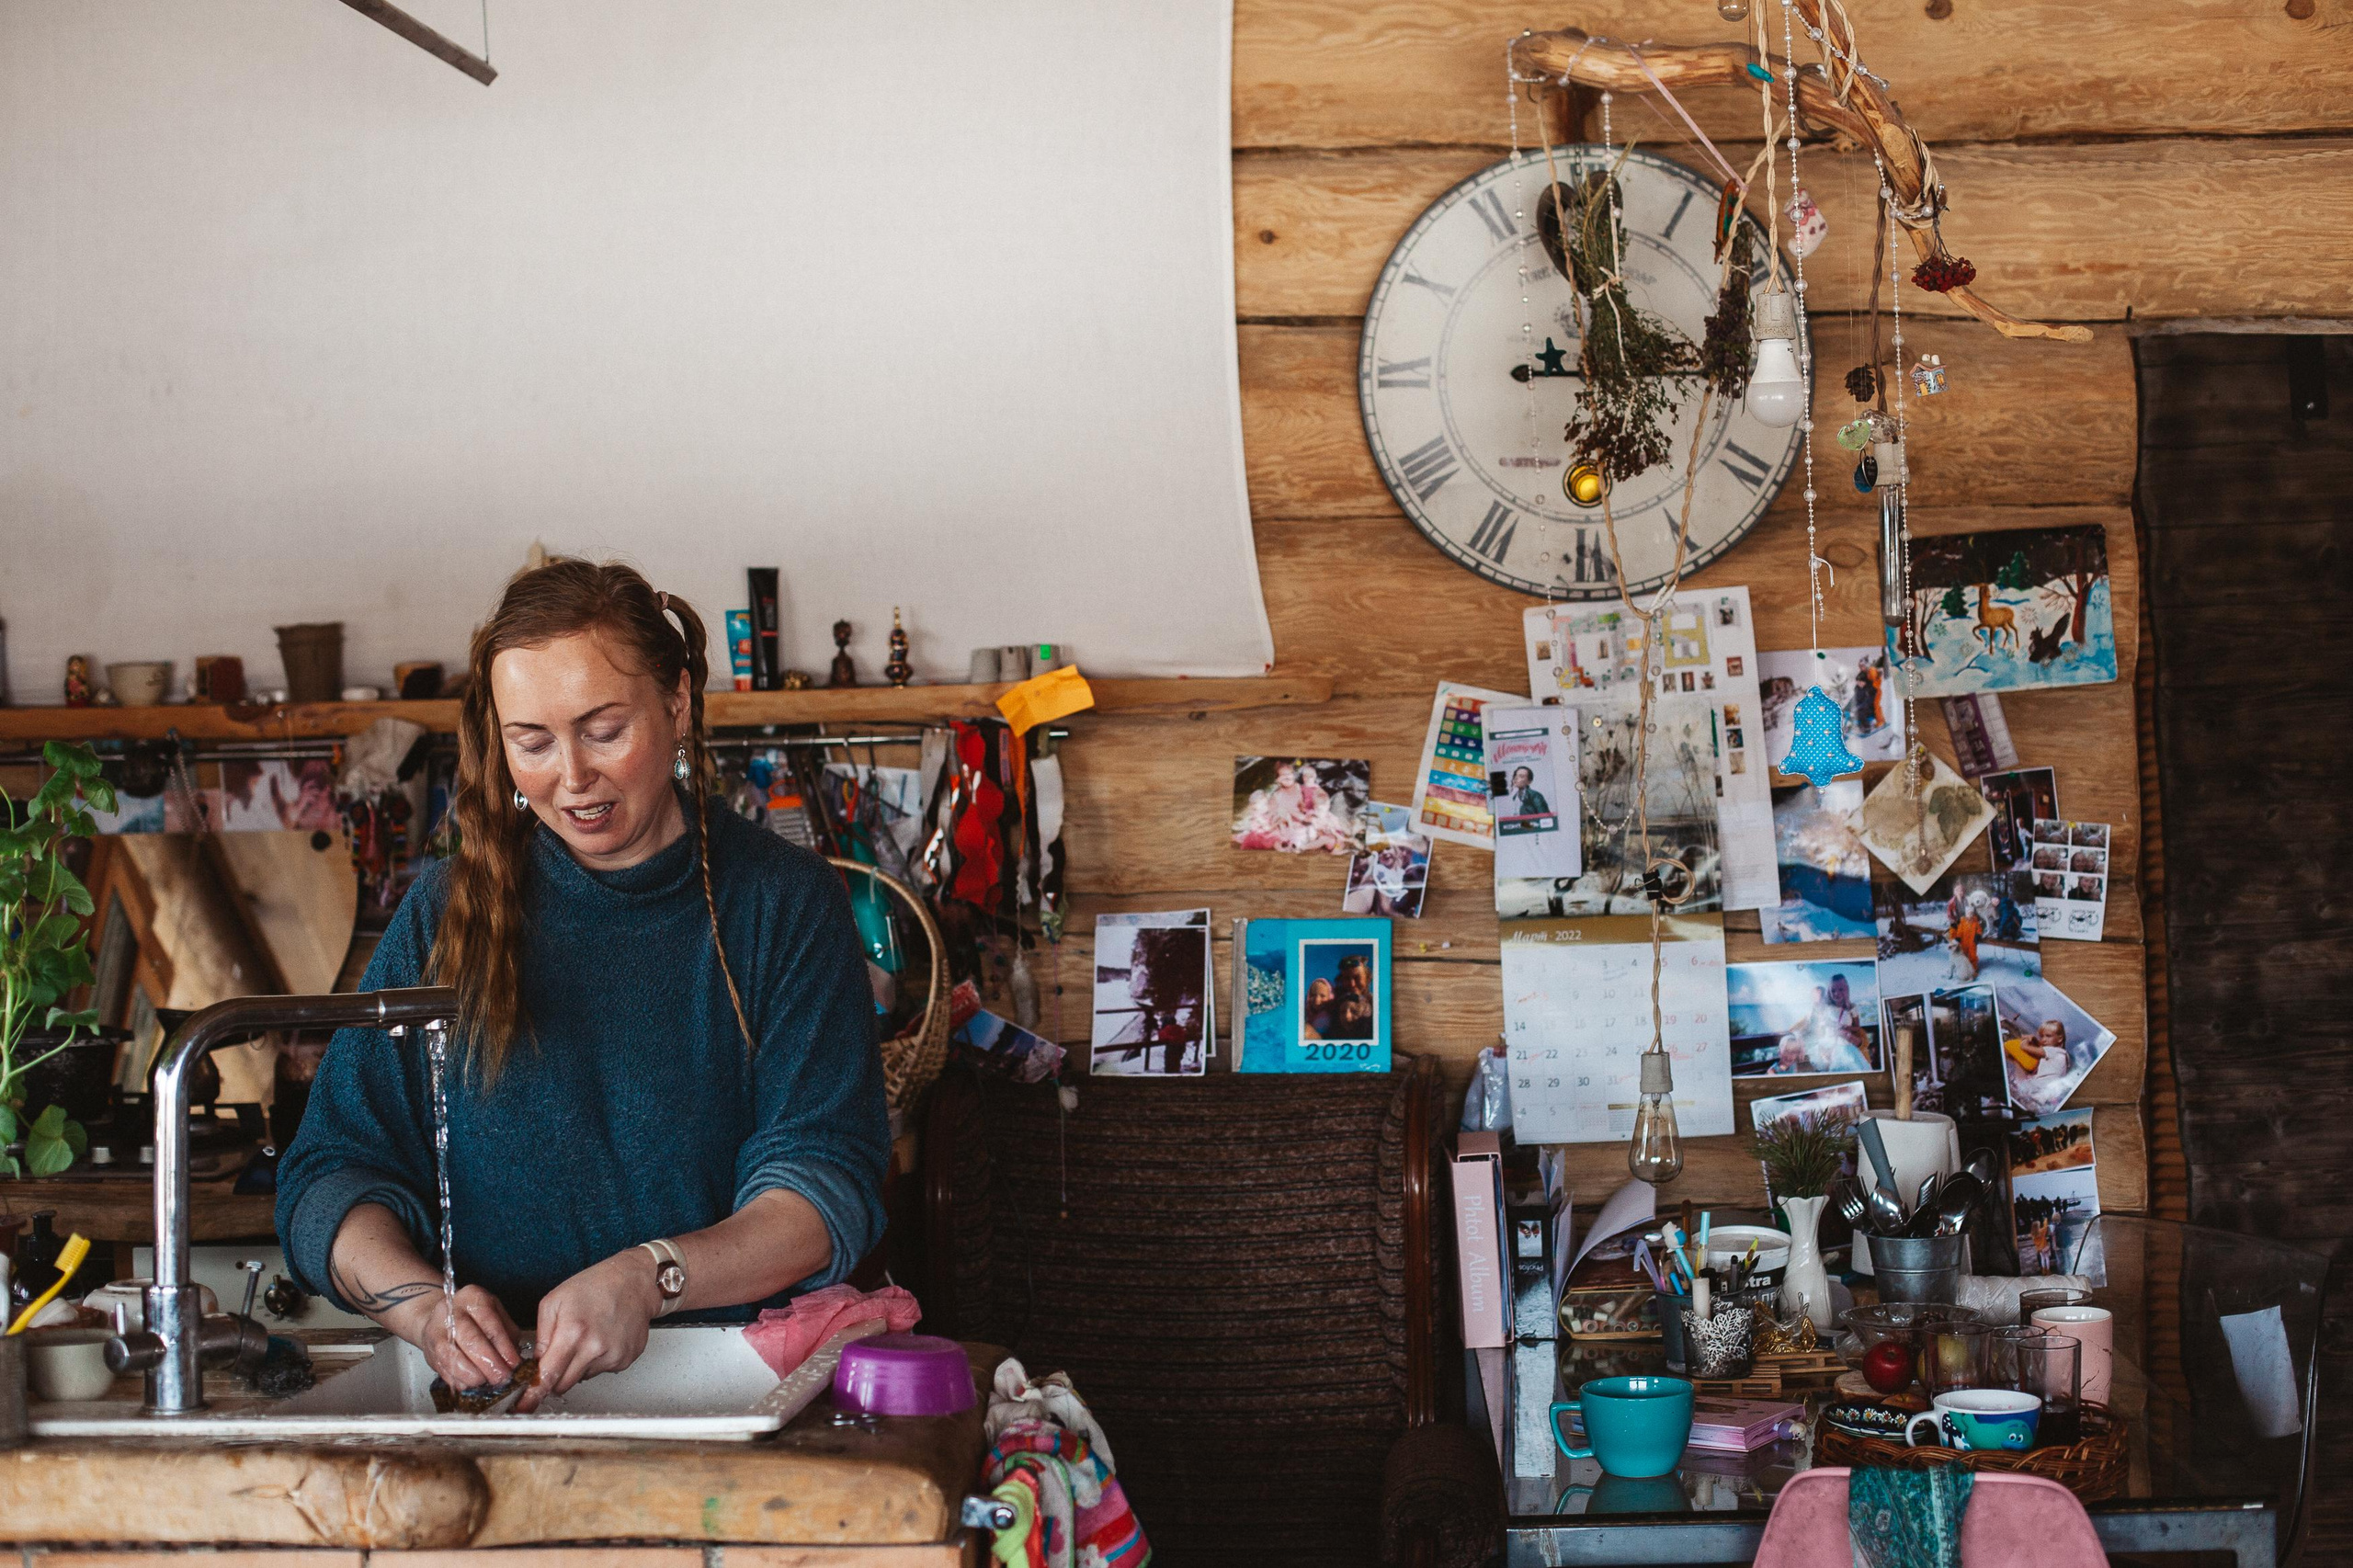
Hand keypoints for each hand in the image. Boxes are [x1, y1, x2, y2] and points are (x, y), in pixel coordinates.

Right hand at [382, 1283, 523, 1391]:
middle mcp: (451, 1311)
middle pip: (471, 1339)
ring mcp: (436, 1331)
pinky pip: (443, 1370)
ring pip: (452, 1357)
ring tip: (486, 1383)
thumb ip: (508, 1334)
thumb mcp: (495, 1314)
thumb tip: (515, 1360)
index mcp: (473, 1297)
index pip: (490, 1323)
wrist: (438, 1318)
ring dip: (472, 1375)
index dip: (503, 1347)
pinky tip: (470, 1385)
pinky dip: (458, 1380)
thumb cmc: (473, 1317)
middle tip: (501, 1378)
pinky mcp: (428, 1352)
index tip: (514, 1364)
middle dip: (488, 1363)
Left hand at [523, 1249, 662, 1410]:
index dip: (533, 1394)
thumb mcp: (554, 1302)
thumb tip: (535, 1365)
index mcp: (573, 1332)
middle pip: (564, 1384)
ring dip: (579, 1365)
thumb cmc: (595, 1286)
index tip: (524, 1407)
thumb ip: (540, 1336)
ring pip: (583, 1378)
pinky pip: (602, 1371)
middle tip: (561, 1353)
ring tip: (588, 1336)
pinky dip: (597, 1360)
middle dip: (556, 1375)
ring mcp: (613, 1355)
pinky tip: (602, 1338)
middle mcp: (595, 1347)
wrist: (634, 1281)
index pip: (547, 1375)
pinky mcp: (626, 1359)